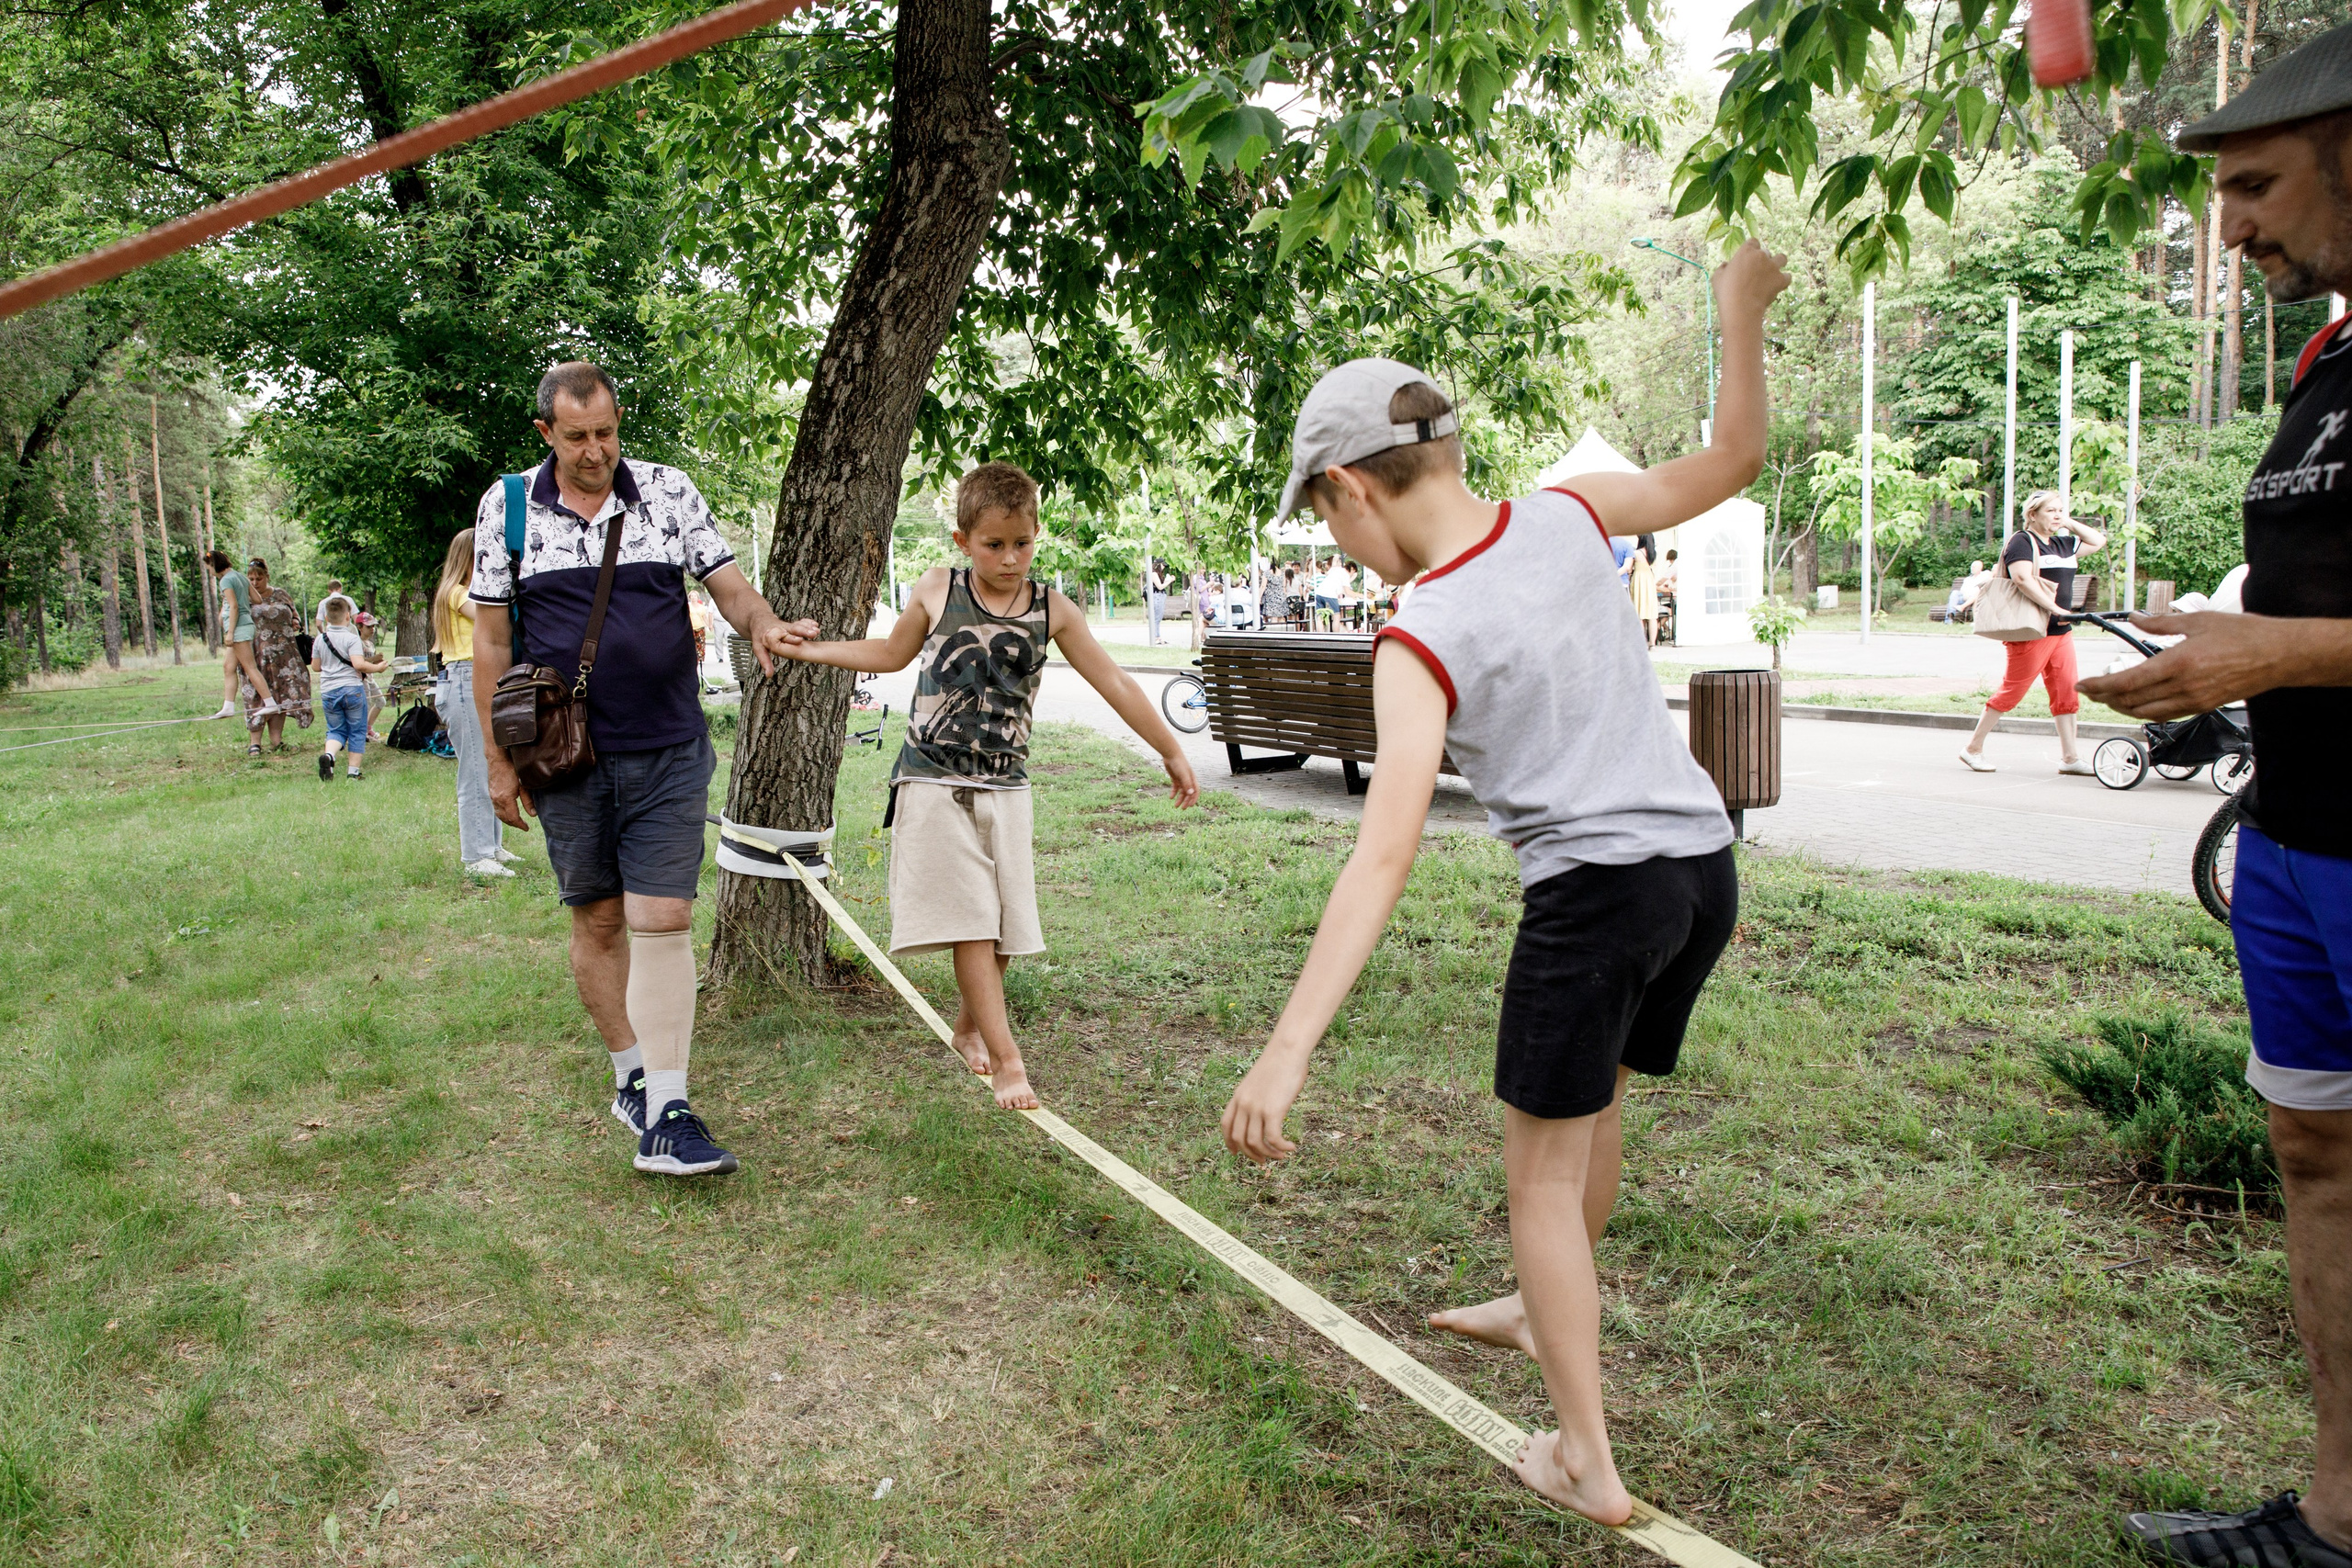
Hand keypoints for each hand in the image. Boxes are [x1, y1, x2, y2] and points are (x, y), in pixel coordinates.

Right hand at [486, 752, 536, 830]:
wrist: (498, 759)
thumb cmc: (512, 769)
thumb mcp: (524, 785)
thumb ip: (528, 801)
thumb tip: (533, 815)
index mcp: (506, 799)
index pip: (513, 818)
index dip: (520, 825)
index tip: (527, 828)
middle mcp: (497, 800)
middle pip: (505, 818)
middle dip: (514, 824)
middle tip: (523, 826)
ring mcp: (492, 797)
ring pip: (499, 814)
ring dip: (507, 820)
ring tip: (516, 822)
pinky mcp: (491, 794)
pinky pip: (496, 809)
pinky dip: (502, 814)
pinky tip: (508, 813)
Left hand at [750, 616, 820, 674]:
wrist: (759, 621)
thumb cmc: (759, 636)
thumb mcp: (758, 648)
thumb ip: (765, 661)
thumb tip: (769, 675)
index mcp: (773, 634)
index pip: (783, 636)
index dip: (791, 638)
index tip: (800, 640)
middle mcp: (781, 628)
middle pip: (794, 628)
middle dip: (804, 630)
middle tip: (814, 633)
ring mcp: (787, 625)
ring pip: (798, 625)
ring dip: (808, 627)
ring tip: (817, 630)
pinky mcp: (791, 625)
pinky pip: (801, 622)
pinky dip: (808, 623)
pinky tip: (815, 625)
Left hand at [1163, 750, 1199, 807]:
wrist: (1171, 755)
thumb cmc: (1179, 763)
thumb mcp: (1183, 774)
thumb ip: (1187, 784)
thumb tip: (1191, 794)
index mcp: (1192, 779)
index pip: (1196, 791)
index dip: (1194, 799)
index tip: (1190, 806)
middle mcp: (1188, 780)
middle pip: (1188, 793)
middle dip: (1186, 801)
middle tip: (1182, 808)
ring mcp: (1181, 779)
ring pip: (1182, 792)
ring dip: (1179, 799)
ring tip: (1175, 806)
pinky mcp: (1175, 778)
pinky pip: (1175, 788)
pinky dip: (1173, 793)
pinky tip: (1170, 797)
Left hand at [1221, 1044, 1309, 1162]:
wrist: (1287, 1051)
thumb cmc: (1279, 1062)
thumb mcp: (1259, 1081)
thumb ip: (1256, 1096)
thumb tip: (1264, 1112)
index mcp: (1238, 1096)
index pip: (1226, 1125)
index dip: (1229, 1142)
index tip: (1236, 1152)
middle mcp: (1243, 1104)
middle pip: (1239, 1139)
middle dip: (1251, 1154)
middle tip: (1264, 1161)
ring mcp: (1256, 1108)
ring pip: (1255, 1143)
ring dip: (1268, 1154)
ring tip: (1280, 1156)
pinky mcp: (1272, 1111)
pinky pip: (1273, 1139)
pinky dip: (1281, 1147)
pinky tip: (1291, 1148)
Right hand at [1712, 238, 1790, 320]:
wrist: (1741, 306)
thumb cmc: (1726, 291)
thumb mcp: (1717, 277)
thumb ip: (1723, 268)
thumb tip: (1726, 265)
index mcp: (1746, 251)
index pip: (1753, 242)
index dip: (1751, 249)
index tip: (1747, 258)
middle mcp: (1762, 255)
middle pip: (1766, 252)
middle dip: (1762, 259)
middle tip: (1756, 271)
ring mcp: (1773, 267)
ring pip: (1782, 258)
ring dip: (1778, 263)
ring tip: (1772, 272)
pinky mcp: (1780, 279)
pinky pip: (1788, 276)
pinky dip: (1784, 279)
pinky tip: (1778, 284)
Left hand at [2078, 611, 2296, 719]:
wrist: (2280, 655)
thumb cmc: (2243, 633)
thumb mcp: (2198, 620)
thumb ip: (2161, 622)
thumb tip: (2134, 617)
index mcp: (2178, 663)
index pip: (2127, 681)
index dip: (2100, 686)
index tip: (2083, 685)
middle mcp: (2183, 687)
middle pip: (2131, 700)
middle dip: (2105, 697)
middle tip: (2089, 691)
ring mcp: (2194, 701)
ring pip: (2146, 712)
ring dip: (2122, 707)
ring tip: (2108, 699)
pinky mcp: (2204, 706)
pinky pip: (2166, 714)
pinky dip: (2145, 711)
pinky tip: (2137, 704)